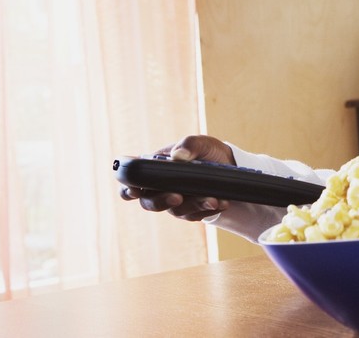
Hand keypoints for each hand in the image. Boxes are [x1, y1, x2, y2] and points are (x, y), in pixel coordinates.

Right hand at [119, 134, 236, 221]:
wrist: (230, 166)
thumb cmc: (207, 152)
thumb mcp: (202, 143)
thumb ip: (189, 145)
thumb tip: (178, 155)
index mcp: (155, 169)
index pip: (132, 182)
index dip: (128, 189)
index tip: (134, 191)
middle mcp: (161, 188)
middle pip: (149, 202)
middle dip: (162, 201)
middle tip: (177, 197)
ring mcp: (176, 201)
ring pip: (177, 210)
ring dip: (194, 205)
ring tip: (211, 199)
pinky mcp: (192, 211)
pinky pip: (197, 215)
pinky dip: (209, 209)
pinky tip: (221, 202)